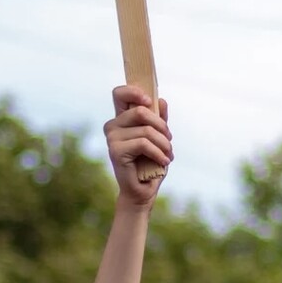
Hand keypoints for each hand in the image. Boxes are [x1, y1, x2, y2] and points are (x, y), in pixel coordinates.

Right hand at [104, 85, 172, 208]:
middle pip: (141, 111)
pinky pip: (144, 144)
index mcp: (122, 119)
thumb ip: (159, 119)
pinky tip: (164, 162)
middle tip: (169, 140)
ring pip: (146, 130)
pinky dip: (159, 153)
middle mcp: (113, 126)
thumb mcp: (159, 138)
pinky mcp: (115, 151)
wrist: (143, 190)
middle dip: (162, 126)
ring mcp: (112, 138)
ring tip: (168, 155)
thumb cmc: (151, 163)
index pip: (120, 94)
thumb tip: (161, 100)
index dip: (134, 92)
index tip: (149, 101)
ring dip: (164, 143)